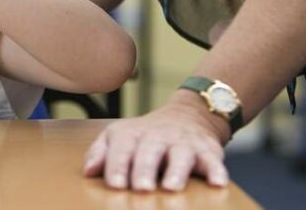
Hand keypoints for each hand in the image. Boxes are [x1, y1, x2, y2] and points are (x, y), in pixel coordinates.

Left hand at [83, 92, 229, 191]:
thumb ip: (100, 153)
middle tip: (142, 189)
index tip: (115, 185)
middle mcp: (157, 137)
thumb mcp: (119, 138)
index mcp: (132, 135)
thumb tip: (88, 171)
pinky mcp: (207, 150)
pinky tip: (218, 183)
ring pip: (181, 155)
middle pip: (149, 152)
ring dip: (177, 171)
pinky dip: (217, 170)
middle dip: (145, 170)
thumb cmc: (146, 136)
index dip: (118, 166)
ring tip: (171, 188)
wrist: (188, 116)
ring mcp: (183, 143)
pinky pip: (213, 160)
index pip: (122, 149)